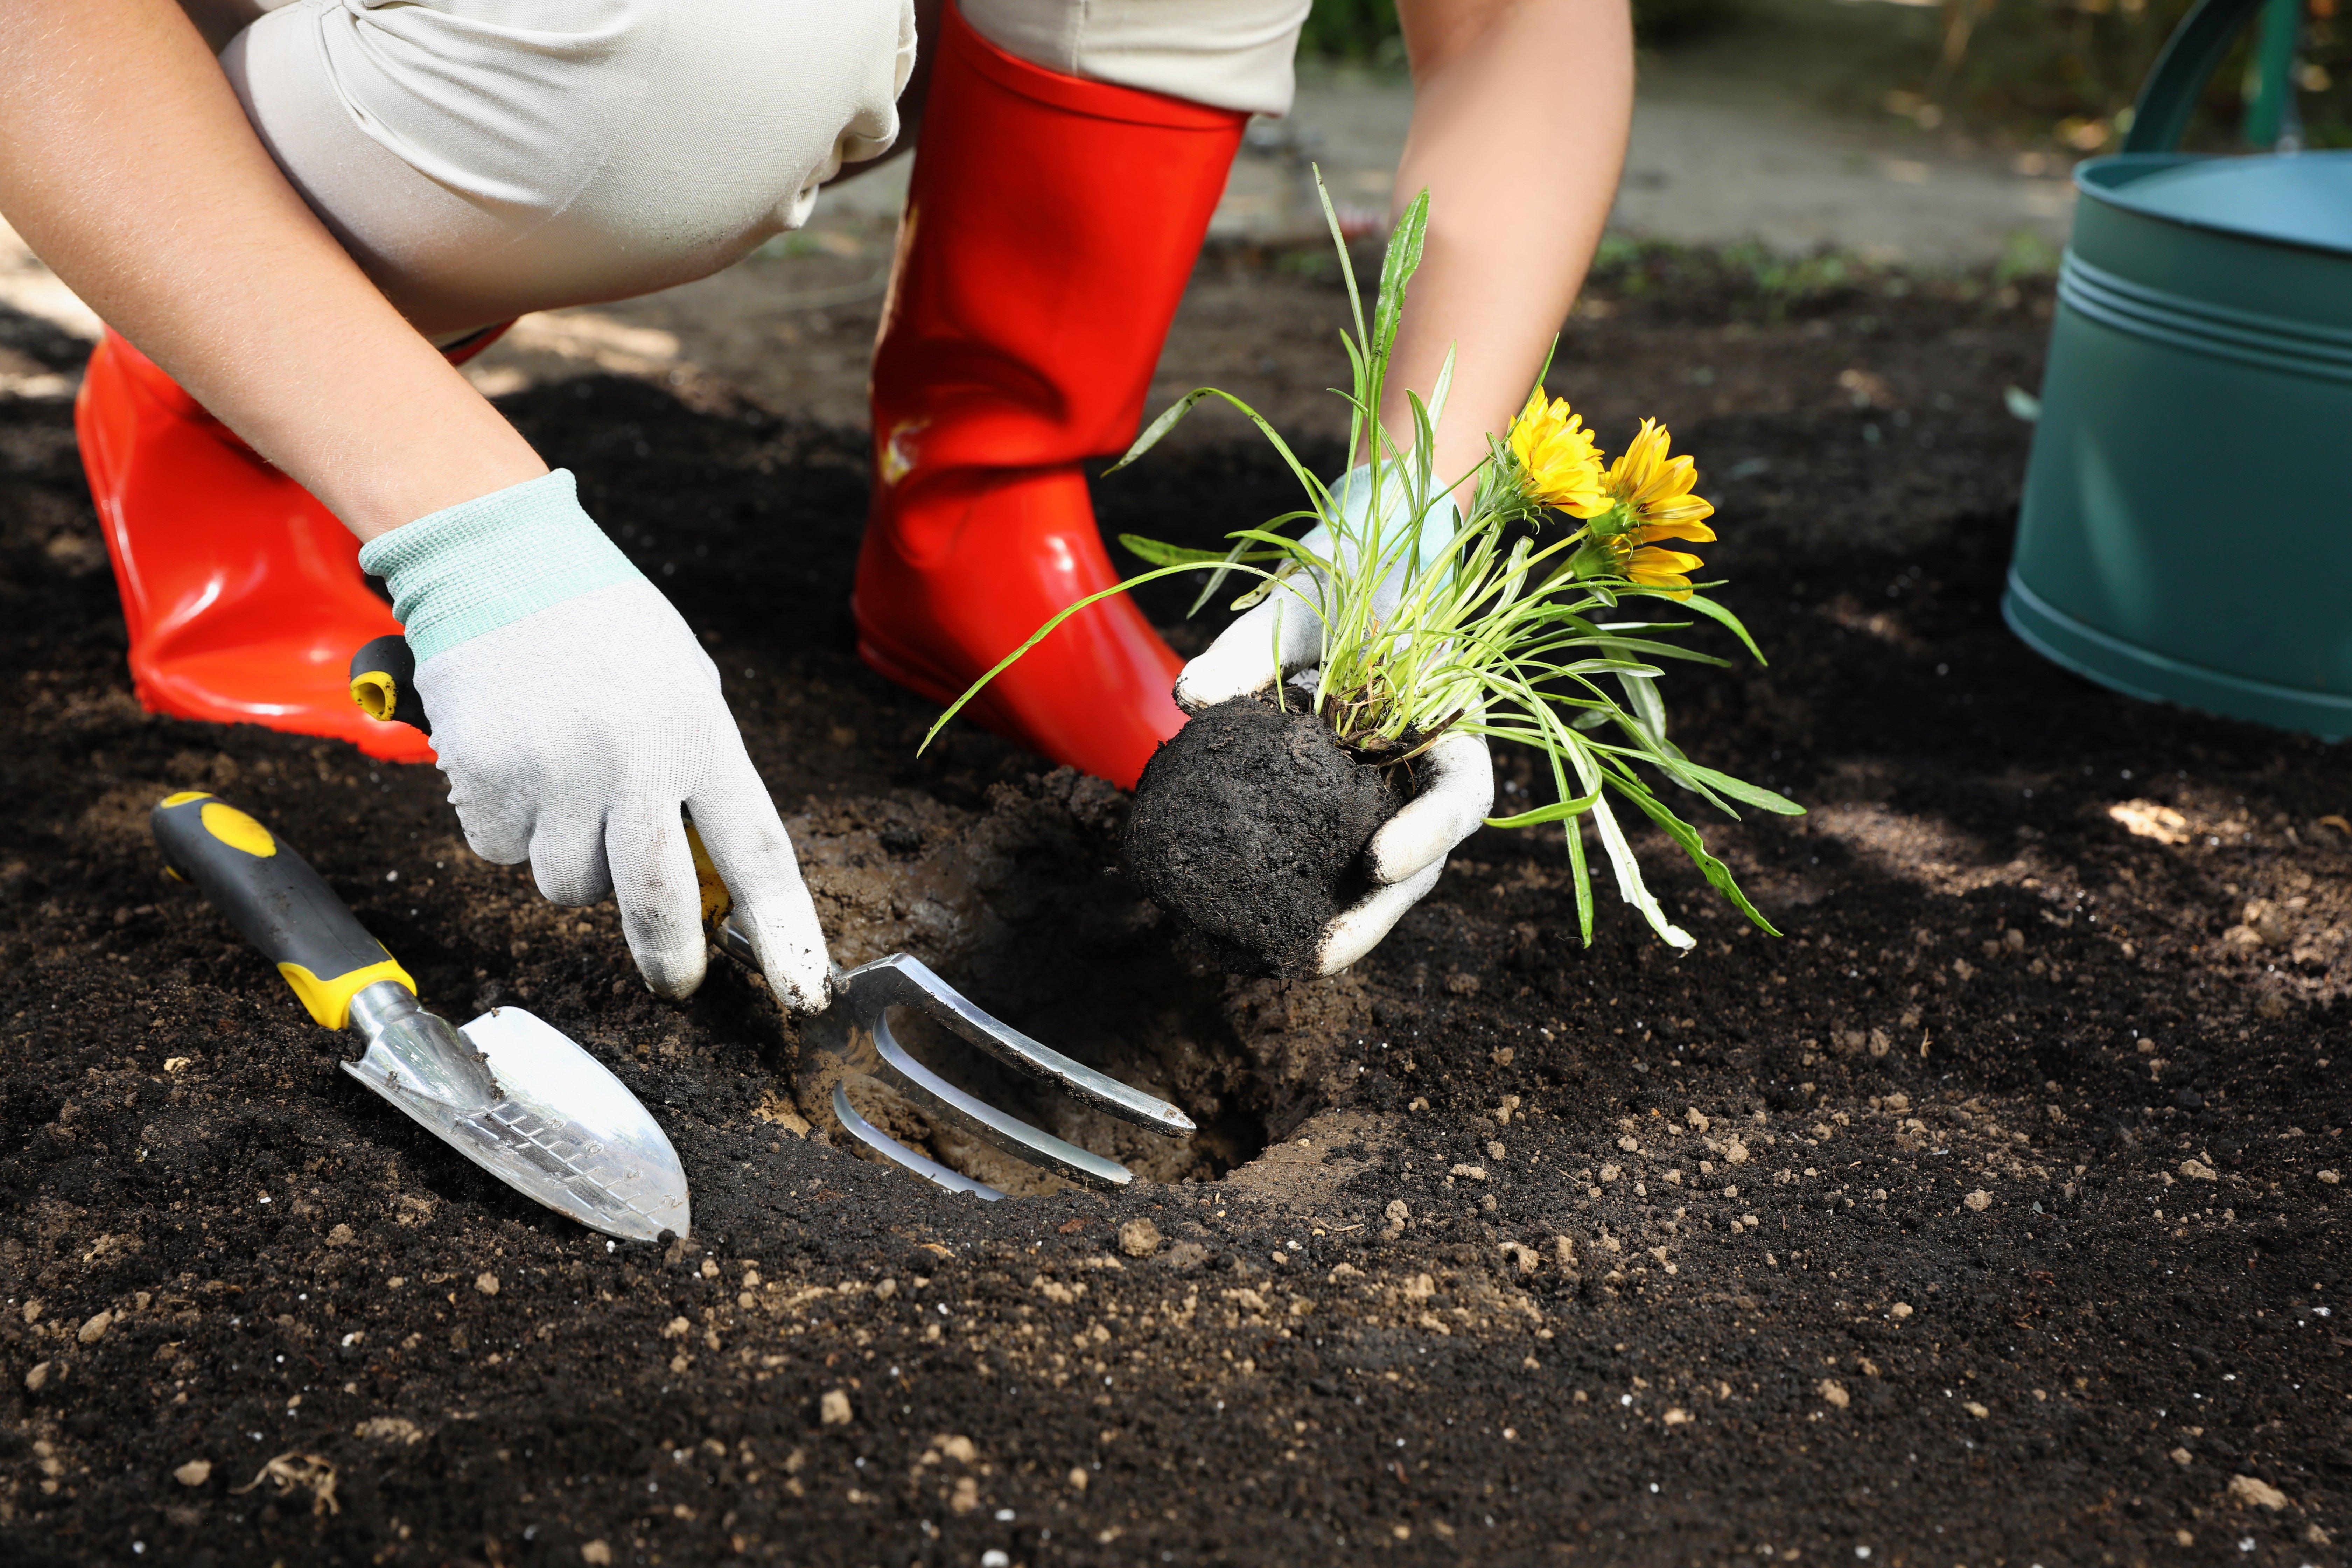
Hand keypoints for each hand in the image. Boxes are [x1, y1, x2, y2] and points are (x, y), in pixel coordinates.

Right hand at [362, 471, 831, 1007]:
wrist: (497, 562)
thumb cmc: (603, 628)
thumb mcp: (682, 683)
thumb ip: (700, 770)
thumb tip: (711, 871)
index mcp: (699, 732)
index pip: (756, 849)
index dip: (783, 929)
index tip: (801, 988)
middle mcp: (633, 760)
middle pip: (659, 900)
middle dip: (671, 956)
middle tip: (679, 982)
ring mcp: (556, 772)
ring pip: (569, 885)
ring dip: (571, 861)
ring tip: (565, 787)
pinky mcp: (487, 778)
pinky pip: (501, 853)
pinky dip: (507, 829)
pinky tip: (514, 765)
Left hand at [1171, 465, 1493, 974]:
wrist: (1350, 576)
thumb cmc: (1338, 585)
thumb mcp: (1296, 606)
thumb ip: (1250, 648)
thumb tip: (1188, 698)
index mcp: (1448, 722)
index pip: (1460, 791)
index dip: (1429, 831)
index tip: (1378, 860)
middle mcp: (1426, 770)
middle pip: (1424, 860)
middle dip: (1379, 913)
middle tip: (1322, 955)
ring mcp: (1389, 793)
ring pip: (1385, 874)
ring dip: (1347, 920)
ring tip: (1292, 960)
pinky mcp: (1344, 806)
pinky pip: (1334, 856)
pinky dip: (1309, 892)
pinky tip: (1262, 925)